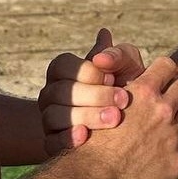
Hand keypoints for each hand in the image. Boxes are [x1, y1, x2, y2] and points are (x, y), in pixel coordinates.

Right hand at [38, 30, 132, 153]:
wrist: (129, 126)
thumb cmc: (127, 86)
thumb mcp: (127, 67)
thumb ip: (117, 53)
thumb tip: (104, 35)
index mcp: (63, 70)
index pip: (63, 65)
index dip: (88, 72)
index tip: (113, 78)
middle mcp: (50, 93)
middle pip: (60, 92)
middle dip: (94, 96)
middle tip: (122, 101)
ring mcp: (48, 118)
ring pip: (53, 116)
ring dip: (86, 116)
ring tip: (114, 119)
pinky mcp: (51, 143)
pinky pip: (50, 142)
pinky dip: (67, 138)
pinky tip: (86, 136)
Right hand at [73, 55, 177, 178]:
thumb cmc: (87, 143)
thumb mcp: (98, 104)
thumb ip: (113, 85)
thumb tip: (111, 52)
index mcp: (142, 92)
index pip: (166, 65)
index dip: (162, 72)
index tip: (158, 80)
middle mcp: (161, 110)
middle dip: (174, 93)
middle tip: (162, 105)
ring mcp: (171, 137)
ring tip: (165, 129)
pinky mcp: (176, 163)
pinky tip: (165, 156)